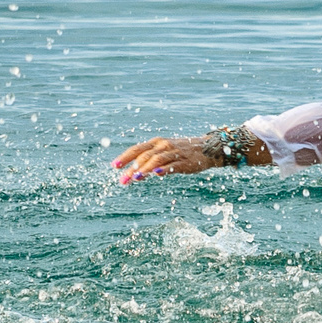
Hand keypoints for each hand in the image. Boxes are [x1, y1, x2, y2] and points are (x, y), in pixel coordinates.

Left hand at [111, 130, 266, 182]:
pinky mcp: (185, 162)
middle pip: (144, 156)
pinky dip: (164, 169)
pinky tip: (156, 174)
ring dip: (144, 169)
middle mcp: (164, 145)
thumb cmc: (182, 152)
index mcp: (157, 143)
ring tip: (135, 177)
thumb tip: (134, 174)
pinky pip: (173, 166)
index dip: (125, 157)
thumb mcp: (165, 154)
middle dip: (131, 168)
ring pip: (156, 160)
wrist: (208, 148)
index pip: (137, 149)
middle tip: (122, 180)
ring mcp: (174, 153)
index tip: (114, 167)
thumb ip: (150, 162)